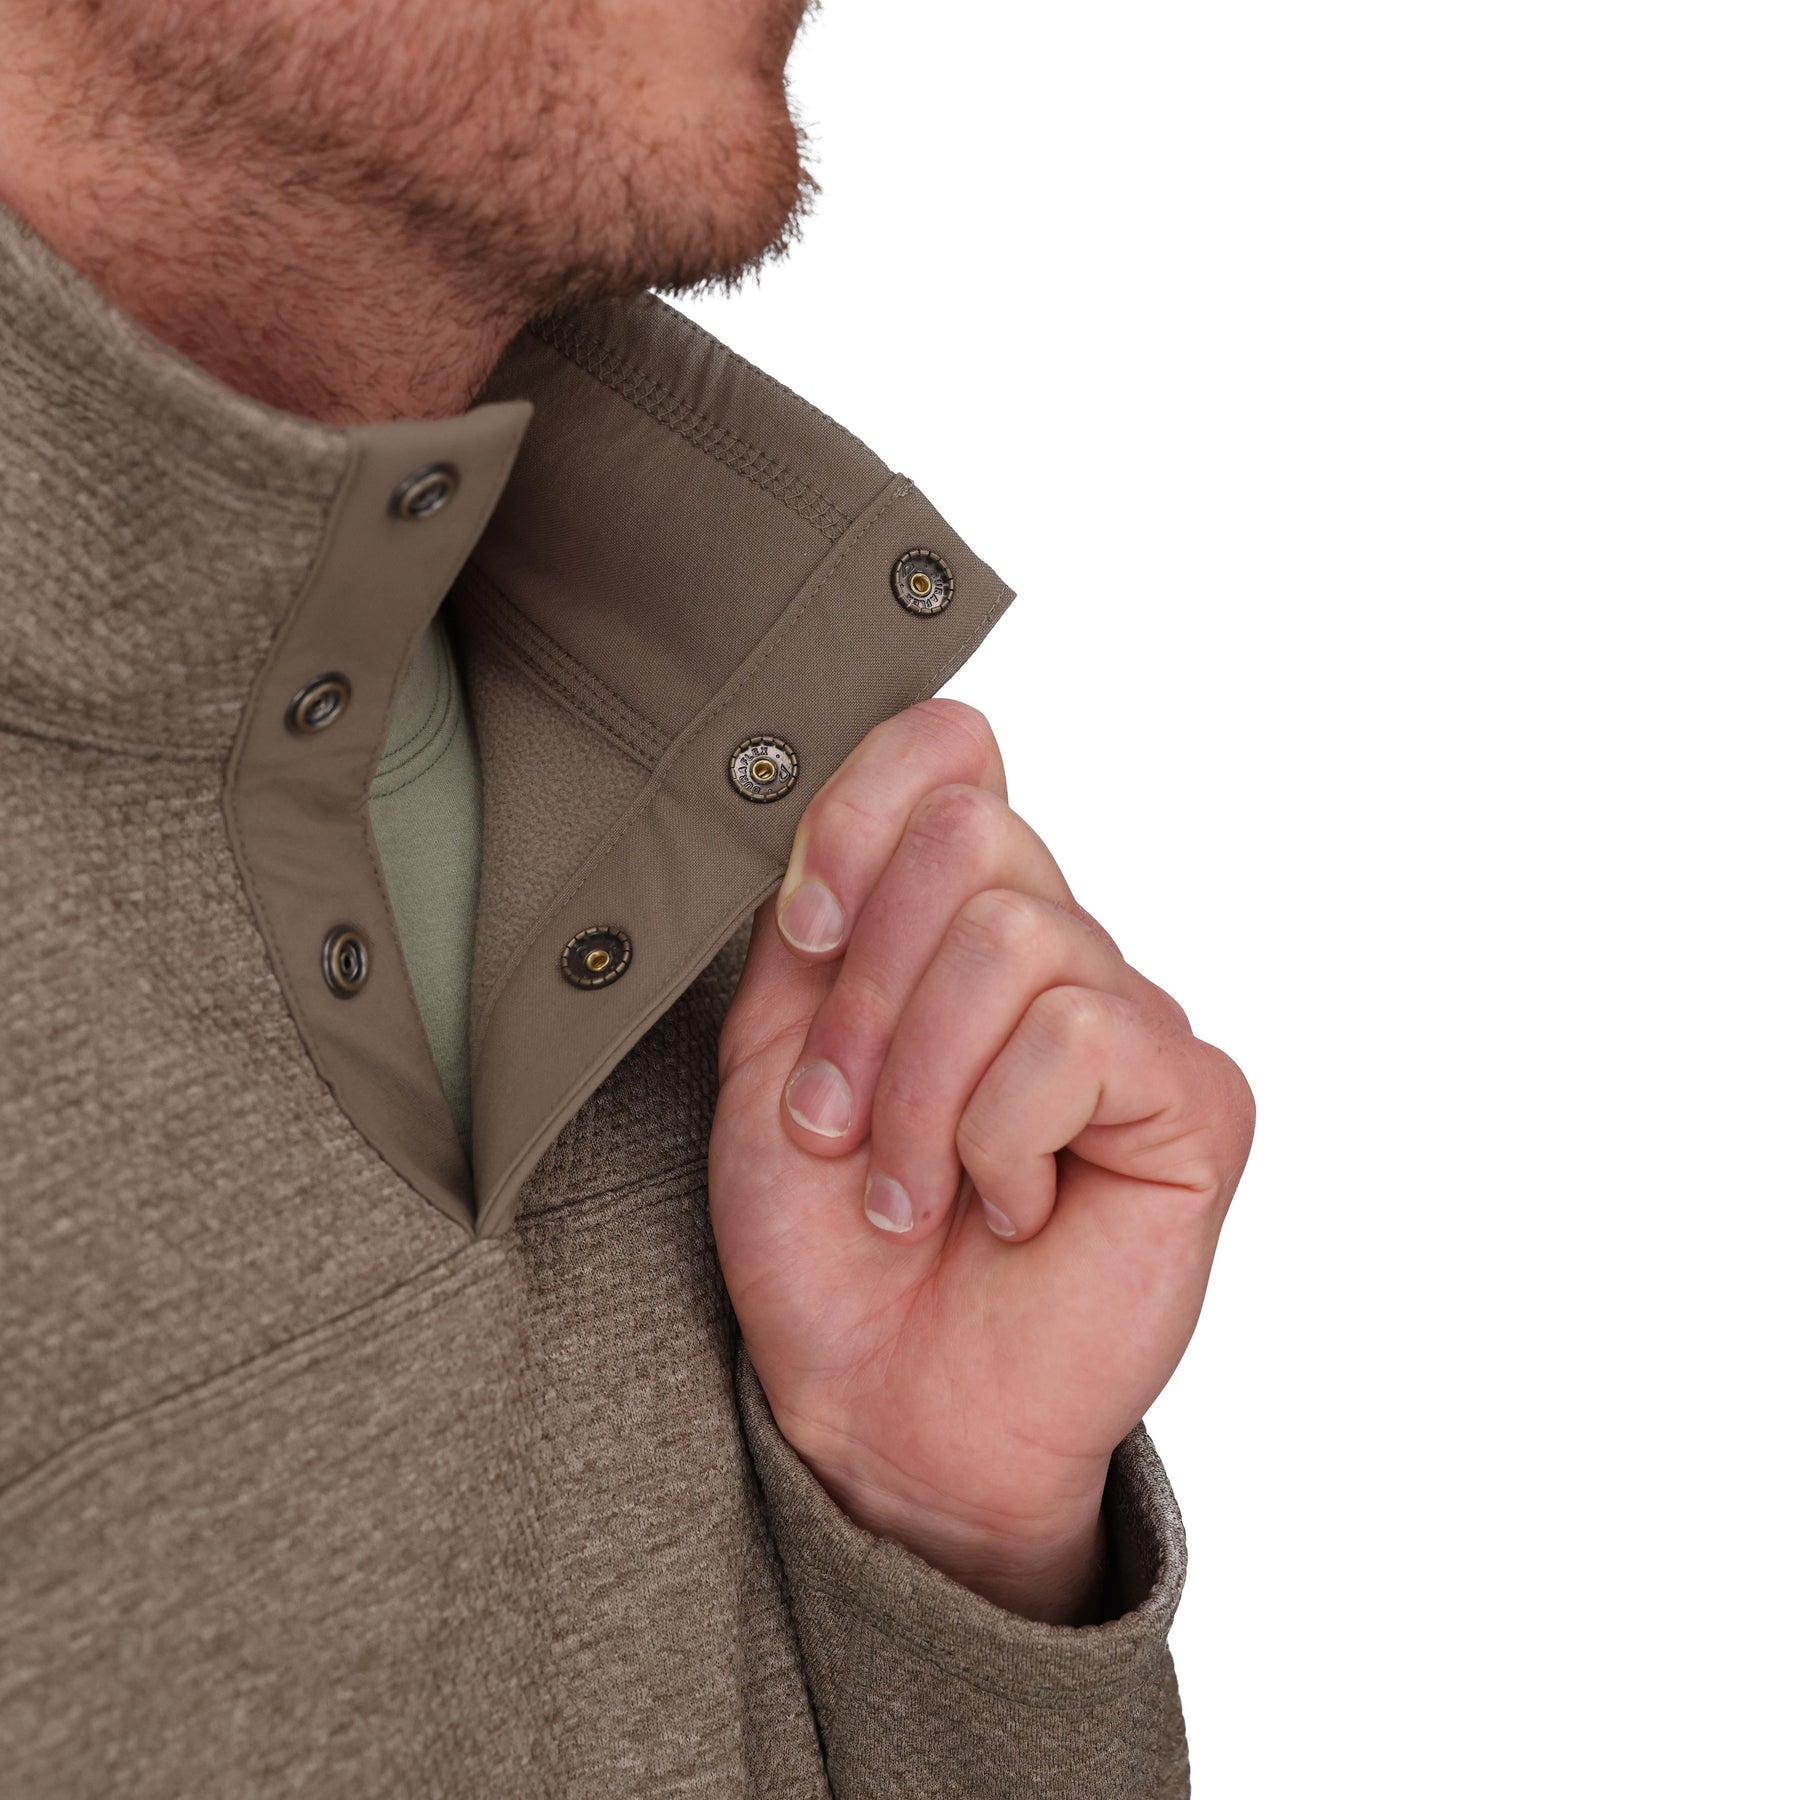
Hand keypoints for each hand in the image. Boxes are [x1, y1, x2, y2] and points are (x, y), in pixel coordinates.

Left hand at [710, 701, 1253, 1623]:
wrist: (888, 1403)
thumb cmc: (830, 1241)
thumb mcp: (773, 1055)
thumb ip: (811, 919)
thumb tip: (845, 795)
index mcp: (950, 920)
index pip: (948, 750)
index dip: (859, 811)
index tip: (802, 933)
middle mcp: (1053, 946)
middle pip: (970, 833)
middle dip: (867, 993)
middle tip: (837, 1121)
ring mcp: (1131, 1014)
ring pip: (1015, 942)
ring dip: (920, 1091)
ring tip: (912, 1189)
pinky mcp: (1195, 1095)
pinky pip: (1079, 1040)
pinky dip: (1001, 1139)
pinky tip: (1012, 1208)